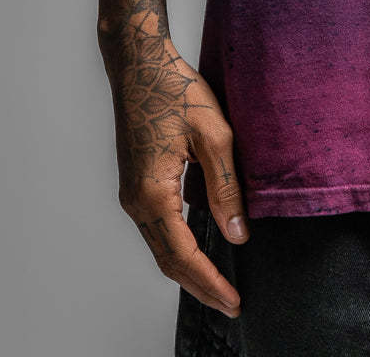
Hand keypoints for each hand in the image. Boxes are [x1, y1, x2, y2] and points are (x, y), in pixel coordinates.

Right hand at [101, 23, 249, 318]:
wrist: (140, 64)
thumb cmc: (176, 91)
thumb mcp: (214, 135)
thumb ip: (226, 187)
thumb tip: (238, 235)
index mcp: (153, 193)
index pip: (183, 255)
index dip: (210, 282)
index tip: (234, 301)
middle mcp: (135, 201)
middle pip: (167, 260)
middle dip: (199, 286)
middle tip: (230, 304)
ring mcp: (131, 194)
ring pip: (160, 247)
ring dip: (188, 269)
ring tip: (218, 285)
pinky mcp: (136, 184)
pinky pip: (157, 228)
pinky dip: (178, 247)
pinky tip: (199, 248)